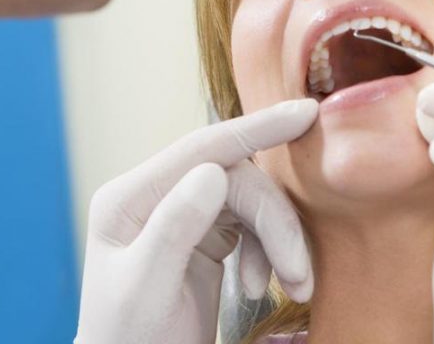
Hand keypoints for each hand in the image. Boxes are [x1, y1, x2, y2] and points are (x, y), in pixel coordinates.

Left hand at [75, 98, 317, 343]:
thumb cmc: (129, 341)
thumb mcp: (147, 288)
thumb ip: (174, 227)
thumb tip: (212, 171)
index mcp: (129, 198)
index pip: (199, 149)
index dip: (254, 129)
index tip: (304, 113)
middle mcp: (155, 196)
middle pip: (235, 180)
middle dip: (275, 222)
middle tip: (298, 274)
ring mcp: (182, 213)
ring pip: (250, 200)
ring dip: (279, 240)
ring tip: (294, 286)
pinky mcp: (205, 234)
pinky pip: (252, 225)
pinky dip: (269, 253)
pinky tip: (262, 287)